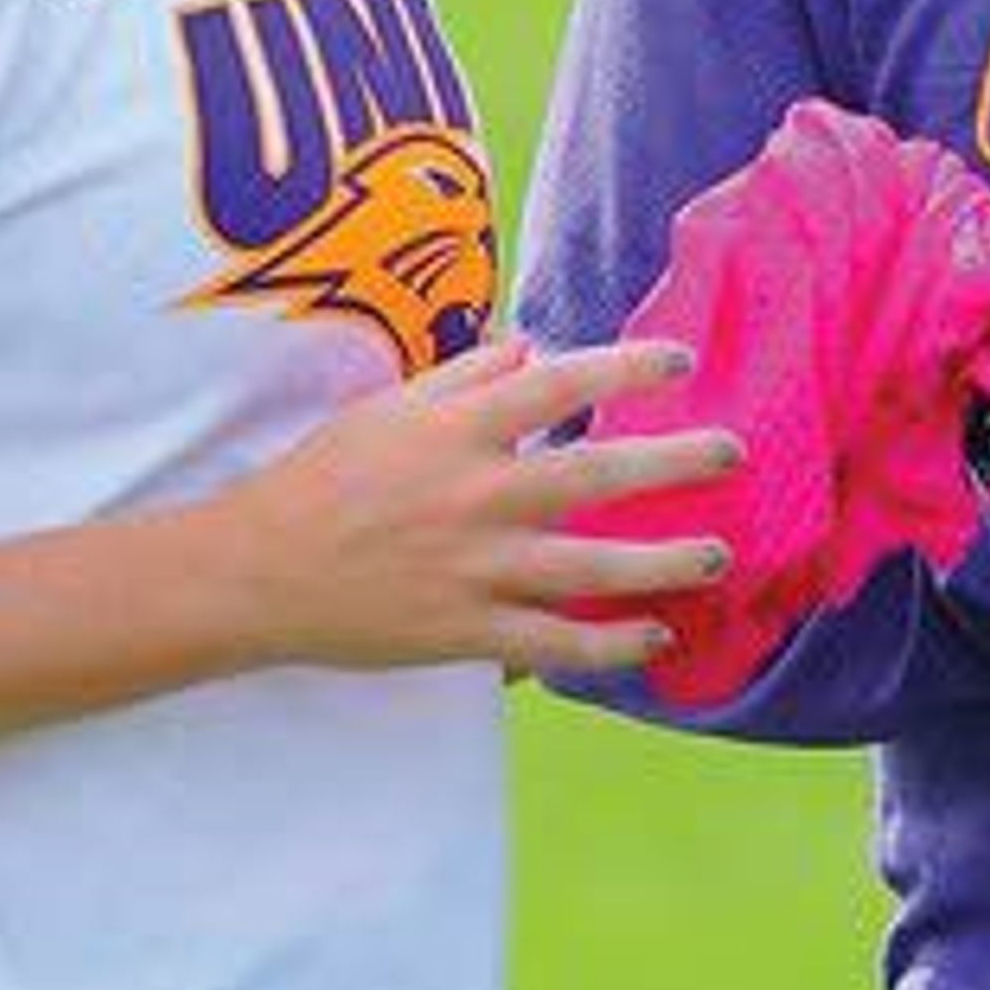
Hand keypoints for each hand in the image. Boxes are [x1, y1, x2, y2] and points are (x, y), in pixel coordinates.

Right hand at [226, 333, 742, 684]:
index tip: (681, 359)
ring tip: (717, 555)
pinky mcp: (466, 632)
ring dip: (665, 562)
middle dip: (675, 463)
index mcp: (457, 433)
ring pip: (593, 569)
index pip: (559, 385)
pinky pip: (556, 643)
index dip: (626, 369)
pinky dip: (610, 645)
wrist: (255, 573)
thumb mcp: (387, 409)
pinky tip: (655, 635)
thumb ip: (465, 378)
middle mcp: (476, 497)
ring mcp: (475, 570)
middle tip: (734, 452)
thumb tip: (534, 344)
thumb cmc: (322, 480)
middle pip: (596, 476)